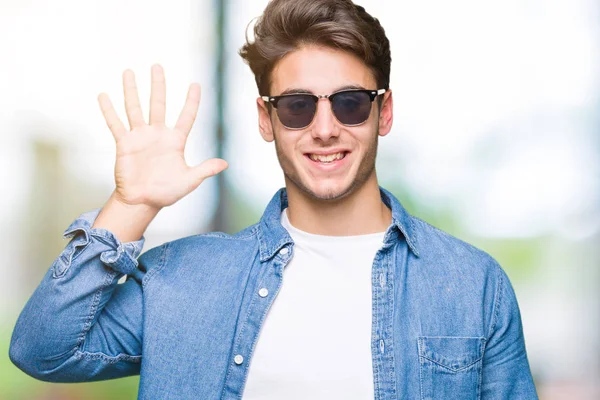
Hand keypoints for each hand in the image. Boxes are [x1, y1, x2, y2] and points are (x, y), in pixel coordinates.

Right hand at [97, 64, 227, 209]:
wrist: (142, 202)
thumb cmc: (166, 193)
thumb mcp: (189, 181)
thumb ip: (204, 170)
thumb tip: (224, 164)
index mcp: (175, 141)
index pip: (186, 116)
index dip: (191, 101)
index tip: (195, 84)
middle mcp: (158, 135)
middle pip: (158, 104)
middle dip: (158, 85)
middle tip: (157, 66)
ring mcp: (140, 137)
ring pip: (135, 108)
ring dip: (131, 91)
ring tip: (129, 72)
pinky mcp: (124, 144)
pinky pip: (115, 124)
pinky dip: (109, 110)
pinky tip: (103, 95)